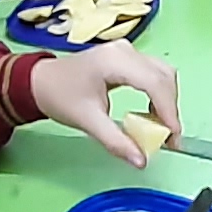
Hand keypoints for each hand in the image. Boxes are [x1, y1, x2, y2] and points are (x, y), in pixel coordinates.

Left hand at [29, 44, 182, 167]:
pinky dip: (158, 93)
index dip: (168, 111)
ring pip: (161, 73)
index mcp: (114, 61)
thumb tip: (141, 161)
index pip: (154, 83)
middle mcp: (125, 51)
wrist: (38, 81)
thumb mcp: (87, 121)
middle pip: (163, 76)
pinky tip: (152, 113)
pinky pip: (152, 72)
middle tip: (169, 138)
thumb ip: (116, 141)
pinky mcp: (125, 56)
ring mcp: (126, 51)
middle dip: (170, 108)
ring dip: (166, 100)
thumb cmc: (60, 97)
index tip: (173, 138)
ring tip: (162, 128)